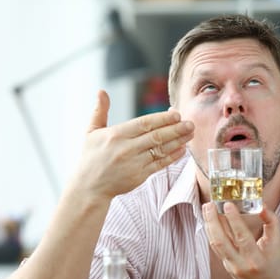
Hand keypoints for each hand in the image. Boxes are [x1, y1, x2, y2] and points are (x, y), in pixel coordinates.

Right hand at [65, 90, 194, 201]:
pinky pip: (160, 164)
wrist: (89, 187)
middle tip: (190, 123)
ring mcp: (134, 163)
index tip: (176, 114)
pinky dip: (173, 156)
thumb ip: (99, 111)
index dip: (162, 119)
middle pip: (156, 136)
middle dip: (176, 129)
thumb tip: (101, 91)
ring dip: (178, 141)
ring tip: (190, 134)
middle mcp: (126, 148)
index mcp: (116, 135)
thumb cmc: (91, 157)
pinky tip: (183, 149)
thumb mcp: (91, 132)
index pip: (144, 124)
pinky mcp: (140, 176)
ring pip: (161, 150)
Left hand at [203, 202, 279, 278]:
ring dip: (209, 225)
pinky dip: (213, 232)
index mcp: (257, 260)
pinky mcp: (226, 266)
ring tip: (207, 209)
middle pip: (220, 241)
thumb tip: (261, 205)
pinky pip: (217, 247)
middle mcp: (241, 265)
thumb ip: (271, 221)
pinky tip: (212, 221)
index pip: (242, 237)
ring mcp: (231, 267)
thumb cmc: (277, 265)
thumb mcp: (279, 242)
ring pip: (215, 244)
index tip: (228, 204)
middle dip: (213, 220)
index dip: (234, 220)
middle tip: (210, 204)